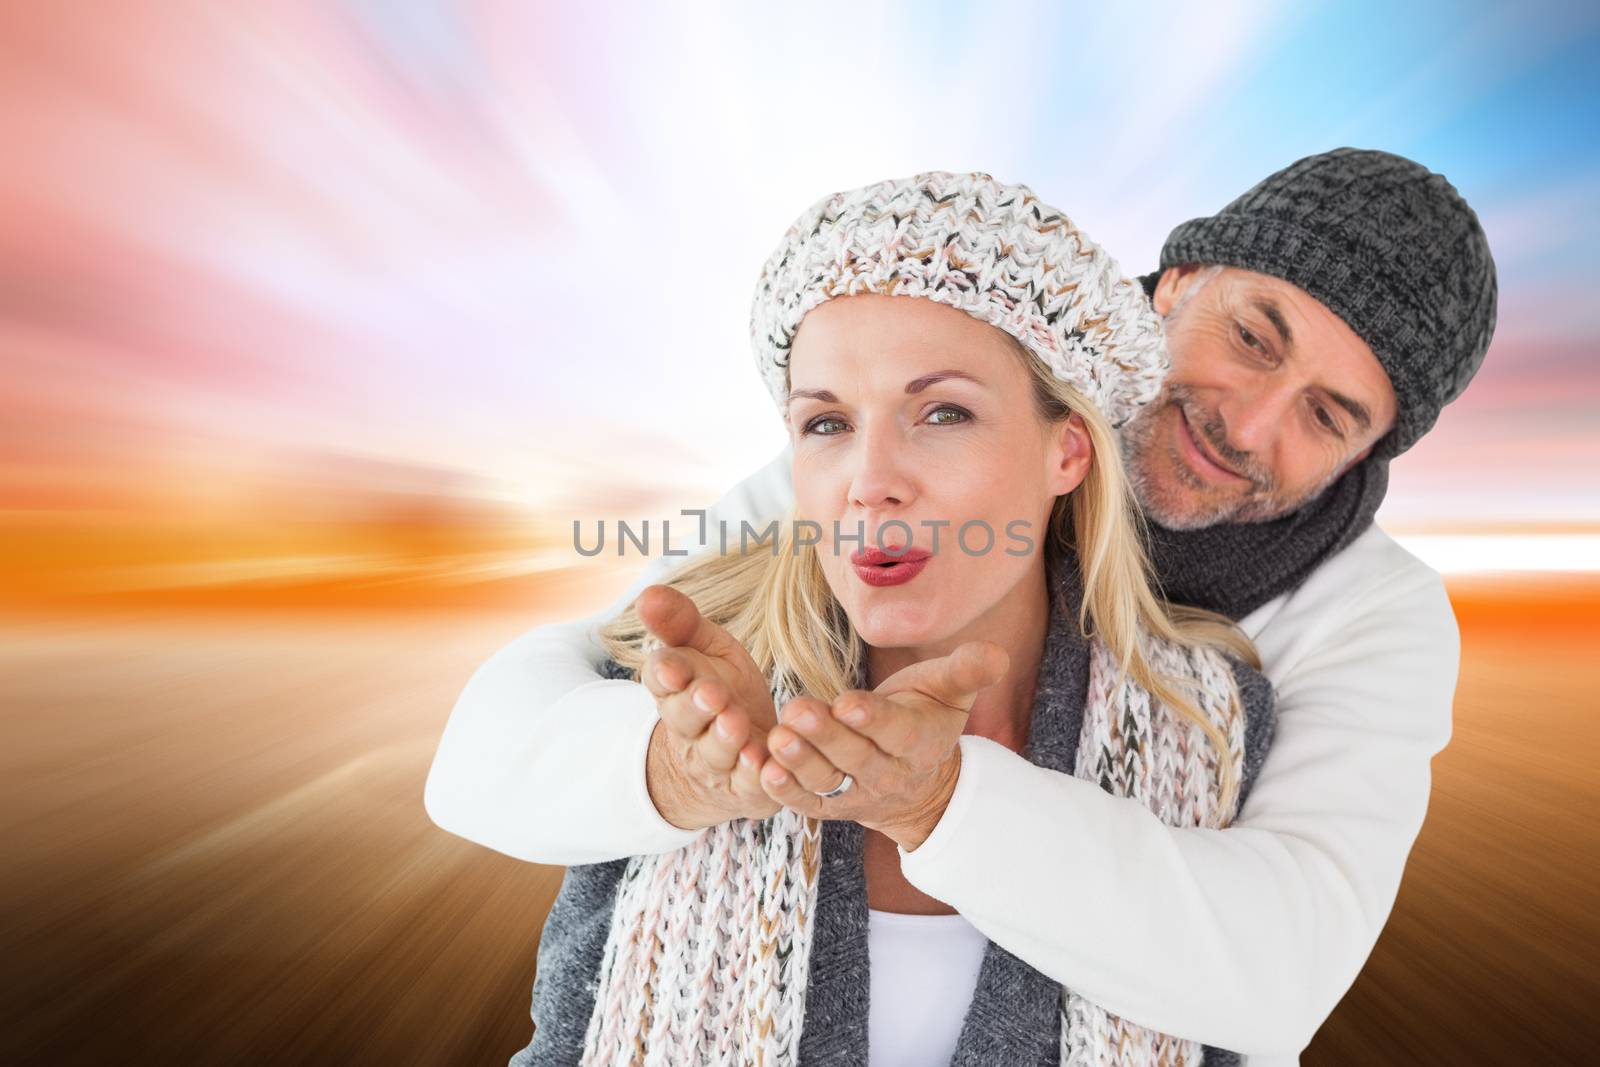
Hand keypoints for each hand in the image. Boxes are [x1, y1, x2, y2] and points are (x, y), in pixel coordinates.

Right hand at [637, 585, 781, 830]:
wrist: (737, 749)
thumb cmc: (721, 686)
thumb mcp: (705, 648)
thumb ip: (681, 622)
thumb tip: (648, 593)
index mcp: (675, 687)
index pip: (661, 678)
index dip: (666, 674)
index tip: (672, 668)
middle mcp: (689, 727)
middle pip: (685, 718)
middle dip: (696, 707)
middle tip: (711, 695)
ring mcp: (715, 760)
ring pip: (716, 753)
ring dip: (724, 740)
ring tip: (736, 724)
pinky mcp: (745, 786)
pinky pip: (748, 785)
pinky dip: (755, 777)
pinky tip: (764, 764)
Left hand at [758, 641, 1009, 850]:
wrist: (922, 785)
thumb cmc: (927, 719)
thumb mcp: (950, 692)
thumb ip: (968, 670)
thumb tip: (995, 653)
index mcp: (919, 741)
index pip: (896, 732)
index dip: (873, 719)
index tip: (847, 703)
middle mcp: (888, 774)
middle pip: (855, 757)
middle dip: (825, 735)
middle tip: (796, 709)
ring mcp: (858, 794)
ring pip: (828, 782)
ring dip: (799, 762)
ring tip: (776, 738)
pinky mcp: (832, 807)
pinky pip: (808, 804)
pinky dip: (786, 792)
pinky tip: (764, 770)